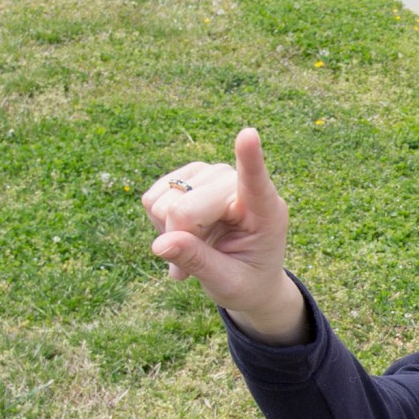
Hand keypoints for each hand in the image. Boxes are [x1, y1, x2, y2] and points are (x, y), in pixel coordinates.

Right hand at [143, 127, 304, 340]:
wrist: (247, 277)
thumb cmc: (247, 282)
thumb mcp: (227, 283)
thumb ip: (198, 262)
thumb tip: (160, 245)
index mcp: (265, 211)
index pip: (255, 179)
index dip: (248, 157)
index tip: (249, 135)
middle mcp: (237, 183)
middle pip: (185, 206)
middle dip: (179, 240)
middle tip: (196, 265)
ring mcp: (212, 174)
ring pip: (164, 200)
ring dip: (169, 232)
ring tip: (196, 248)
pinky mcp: (189, 174)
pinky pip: (153, 196)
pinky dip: (159, 222)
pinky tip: (183, 234)